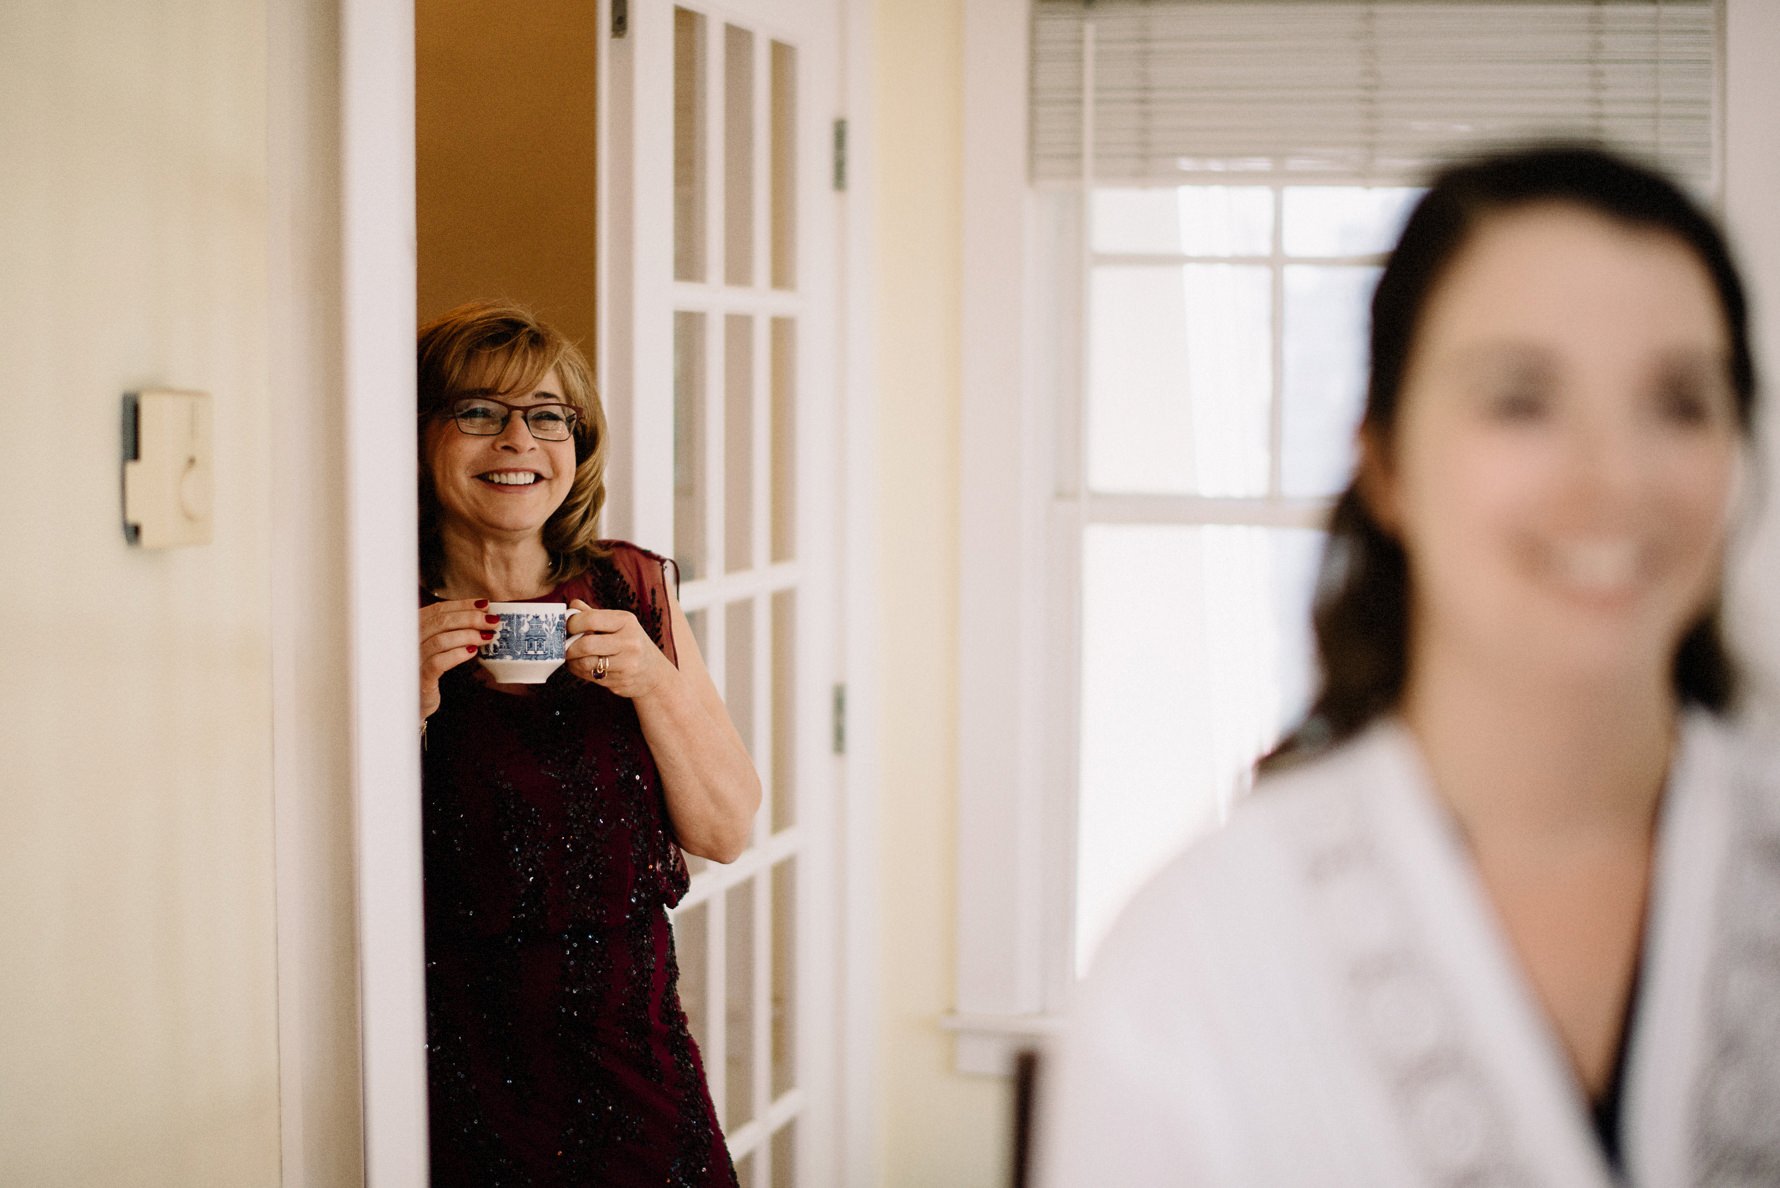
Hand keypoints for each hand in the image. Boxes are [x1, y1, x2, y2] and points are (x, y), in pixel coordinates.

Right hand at [421, 598, 494, 720]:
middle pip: (440, 622)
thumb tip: (483, 615)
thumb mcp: (438, 645)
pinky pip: (438, 662)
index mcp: (414, 627)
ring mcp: (413, 659)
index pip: (438, 610)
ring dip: (467, 635)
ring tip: (486, 637)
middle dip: (470, 618)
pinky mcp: (420, 677)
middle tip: (492, 622)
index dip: (463, 605)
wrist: (416, 699)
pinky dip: (457, 654)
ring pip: (440, 640)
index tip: (485, 605)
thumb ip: (452, 629)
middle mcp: (409, 640)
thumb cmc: (430, 669)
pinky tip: (473, 652)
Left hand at [564, 599, 673, 698]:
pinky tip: (582, 667)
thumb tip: (572, 605)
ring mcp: (627, 664)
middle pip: (586, 644)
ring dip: (572, 662)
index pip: (591, 619)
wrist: (653, 673)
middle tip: (563, 647)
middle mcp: (629, 642)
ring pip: (586, 663)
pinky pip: (590, 677)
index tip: (566, 628)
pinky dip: (580, 672)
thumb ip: (594, 615)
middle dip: (569, 647)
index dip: (572, 623)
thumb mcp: (618, 624)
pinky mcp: (621, 682)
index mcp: (626, 621)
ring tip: (571, 658)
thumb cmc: (631, 643)